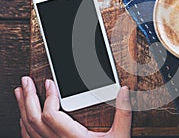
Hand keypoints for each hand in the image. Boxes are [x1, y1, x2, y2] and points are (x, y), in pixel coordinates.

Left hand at [14, 77, 131, 137]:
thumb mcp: (120, 136)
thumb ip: (123, 113)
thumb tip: (123, 91)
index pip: (51, 115)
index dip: (48, 97)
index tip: (50, 83)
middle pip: (34, 120)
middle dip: (28, 98)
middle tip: (25, 81)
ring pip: (28, 129)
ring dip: (22, 108)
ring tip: (20, 93)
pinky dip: (24, 125)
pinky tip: (23, 116)